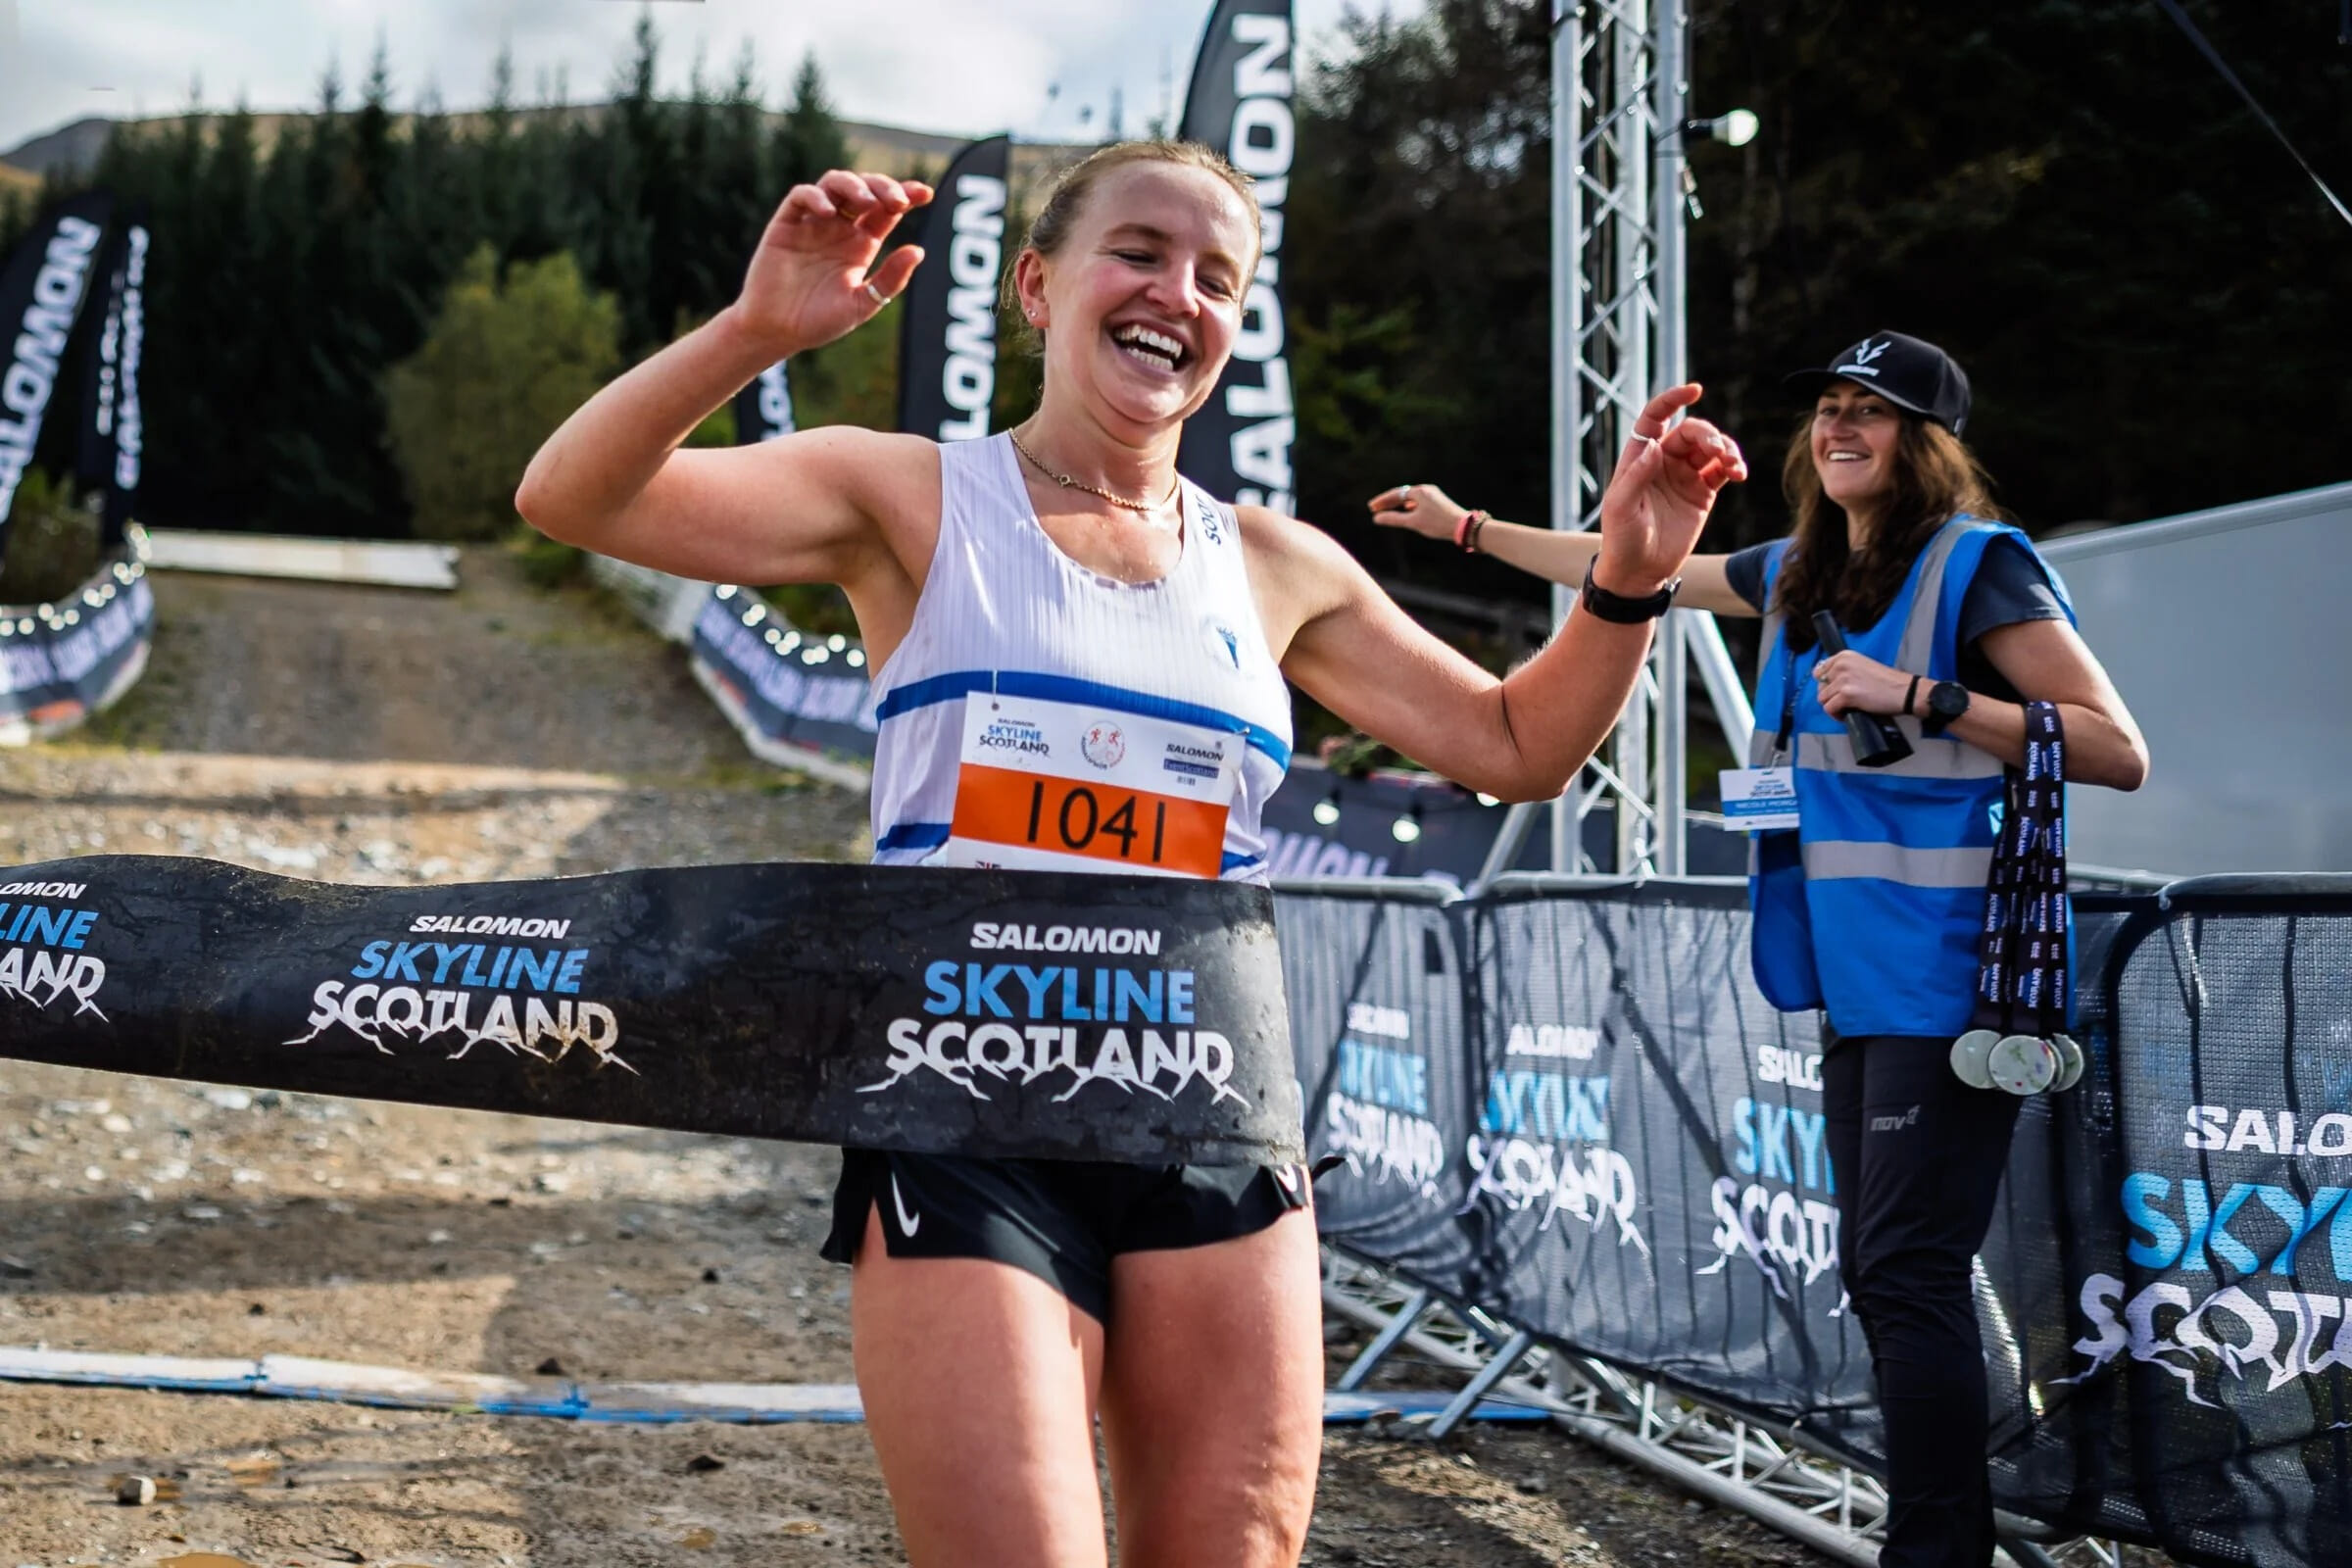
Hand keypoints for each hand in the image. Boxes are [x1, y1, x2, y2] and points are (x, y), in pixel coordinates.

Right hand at [732, 171, 934, 358]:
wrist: (776, 331)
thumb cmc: (819, 322)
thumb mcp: (861, 304)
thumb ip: (889, 280)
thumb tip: (919, 250)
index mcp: (861, 244)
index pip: (887, 210)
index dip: (906, 195)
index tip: (926, 194)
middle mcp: (839, 228)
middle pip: (865, 190)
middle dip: (883, 187)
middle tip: (897, 200)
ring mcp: (813, 223)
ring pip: (835, 184)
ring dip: (853, 185)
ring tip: (865, 202)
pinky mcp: (786, 224)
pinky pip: (801, 197)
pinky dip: (815, 197)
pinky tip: (828, 213)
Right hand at [1365, 481, 1469, 541]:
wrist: (1463, 526)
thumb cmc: (1438, 524)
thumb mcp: (1413, 522)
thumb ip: (1394, 519)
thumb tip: (1377, 518)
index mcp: (1419, 492)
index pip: (1395, 494)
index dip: (1382, 501)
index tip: (1371, 507)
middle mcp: (1426, 490)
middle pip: (1402, 494)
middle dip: (1388, 502)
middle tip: (1375, 508)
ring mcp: (1433, 495)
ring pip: (1410, 498)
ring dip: (1398, 504)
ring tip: (1388, 510)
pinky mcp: (1438, 501)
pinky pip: (1418, 501)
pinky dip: (1408, 506)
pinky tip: (1407, 511)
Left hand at [1594, 384, 1745, 594]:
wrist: (1639, 571)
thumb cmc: (1622, 538)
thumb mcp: (1622, 506)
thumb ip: (1637, 474)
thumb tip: (1655, 443)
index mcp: (1639, 457)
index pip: (1655, 418)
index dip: (1672, 399)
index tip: (1694, 390)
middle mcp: (1663, 461)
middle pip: (1691, 432)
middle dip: (1709, 435)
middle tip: (1719, 451)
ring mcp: (1684, 476)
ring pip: (1711, 448)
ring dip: (1726, 449)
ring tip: (1733, 465)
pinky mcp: (1702, 493)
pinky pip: (1722, 470)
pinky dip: (1733, 466)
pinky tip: (1738, 473)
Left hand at [1812, 651, 1915, 717]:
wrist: (1904, 691)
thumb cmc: (1888, 682)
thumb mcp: (1863, 666)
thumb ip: (1845, 671)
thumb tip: (1828, 684)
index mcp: (1845, 656)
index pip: (1820, 670)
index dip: (1826, 684)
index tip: (1834, 691)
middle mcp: (1841, 665)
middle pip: (1819, 686)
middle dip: (1830, 696)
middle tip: (1843, 701)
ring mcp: (1843, 679)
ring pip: (1822, 698)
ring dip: (1833, 706)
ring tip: (1847, 708)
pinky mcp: (1846, 694)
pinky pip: (1829, 708)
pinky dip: (1836, 715)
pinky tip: (1848, 714)